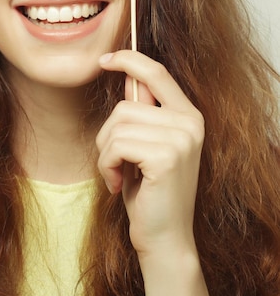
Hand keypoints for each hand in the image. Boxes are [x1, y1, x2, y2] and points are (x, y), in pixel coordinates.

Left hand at [95, 50, 204, 258]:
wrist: (164, 236)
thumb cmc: (149, 190)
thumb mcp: (144, 145)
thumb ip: (142, 112)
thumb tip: (127, 77)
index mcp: (188, 115)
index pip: (157, 73)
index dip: (129, 60)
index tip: (104, 59)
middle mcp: (190, 123)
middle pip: (125, 105)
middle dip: (108, 135)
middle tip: (116, 163)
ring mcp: (181, 139)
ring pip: (116, 126)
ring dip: (106, 154)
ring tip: (119, 175)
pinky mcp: (166, 156)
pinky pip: (115, 145)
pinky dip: (107, 165)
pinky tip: (120, 184)